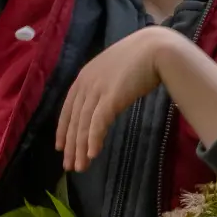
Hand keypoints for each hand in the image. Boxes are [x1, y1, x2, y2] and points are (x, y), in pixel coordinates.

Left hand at [55, 28, 180, 172]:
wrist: (155, 49)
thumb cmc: (140, 58)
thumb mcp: (114, 70)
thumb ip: (105, 84)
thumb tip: (105, 100)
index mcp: (84, 77)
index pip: (68, 108)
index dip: (63, 129)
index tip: (61, 147)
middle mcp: (86, 84)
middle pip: (73, 120)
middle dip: (70, 145)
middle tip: (69, 166)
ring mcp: (98, 91)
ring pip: (83, 125)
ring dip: (80, 148)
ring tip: (80, 167)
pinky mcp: (111, 98)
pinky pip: (98, 123)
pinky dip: (93, 139)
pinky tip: (92, 154)